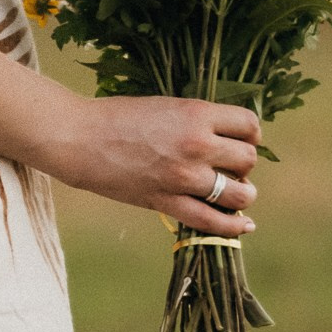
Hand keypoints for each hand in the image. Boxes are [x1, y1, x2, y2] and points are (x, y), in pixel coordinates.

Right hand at [52, 97, 261, 237]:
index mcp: (197, 113)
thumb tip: (227, 137)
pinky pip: (213, 221)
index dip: (251, 134)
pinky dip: (234, 226)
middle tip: (231, 166)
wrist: (80, 138)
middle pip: (247, 159)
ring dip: (244, 194)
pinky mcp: (167, 202)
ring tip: (238, 193)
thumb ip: (196, 120)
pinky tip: (244, 226)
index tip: (243, 139)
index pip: (249, 125)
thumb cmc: (119, 116)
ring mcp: (183, 177)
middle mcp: (197, 144)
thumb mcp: (166, 105)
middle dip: (243, 164)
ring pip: (239, 193)